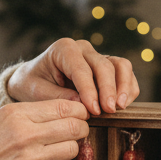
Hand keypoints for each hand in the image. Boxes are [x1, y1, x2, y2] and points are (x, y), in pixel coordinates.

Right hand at [0, 99, 89, 159]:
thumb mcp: (2, 116)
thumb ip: (33, 111)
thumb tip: (66, 109)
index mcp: (18, 114)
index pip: (65, 108)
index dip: (79, 111)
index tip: (80, 114)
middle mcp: (27, 135)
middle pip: (75, 128)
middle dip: (81, 128)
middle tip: (78, 130)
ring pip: (72, 149)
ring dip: (70, 147)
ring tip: (58, 147)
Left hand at [6, 38, 139, 115]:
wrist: (32, 79)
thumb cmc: (32, 84)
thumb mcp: (36, 92)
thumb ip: (57, 97)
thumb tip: (81, 105)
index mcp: (63, 49)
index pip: (81, 69)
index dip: (90, 90)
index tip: (93, 110)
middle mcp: (83, 49)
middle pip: (104, 65)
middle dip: (108, 89)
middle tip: (109, 110)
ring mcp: (97, 56)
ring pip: (120, 65)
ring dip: (123, 86)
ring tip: (119, 107)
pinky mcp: (106, 67)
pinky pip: (125, 73)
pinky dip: (128, 88)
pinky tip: (123, 105)